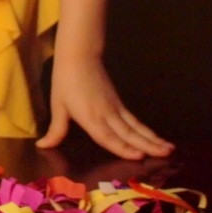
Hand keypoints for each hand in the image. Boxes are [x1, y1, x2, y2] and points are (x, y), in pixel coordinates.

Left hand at [36, 53, 173, 159]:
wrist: (79, 55)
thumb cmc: (66, 81)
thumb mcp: (58, 105)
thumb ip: (55, 130)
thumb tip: (42, 146)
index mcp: (90, 117)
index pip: (108, 137)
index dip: (123, 148)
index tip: (139, 156)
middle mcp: (106, 114)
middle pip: (129, 133)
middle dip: (148, 146)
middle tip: (166, 154)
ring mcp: (115, 108)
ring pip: (136, 127)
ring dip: (152, 138)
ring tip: (169, 148)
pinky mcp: (118, 103)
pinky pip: (134, 120)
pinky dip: (145, 130)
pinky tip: (155, 138)